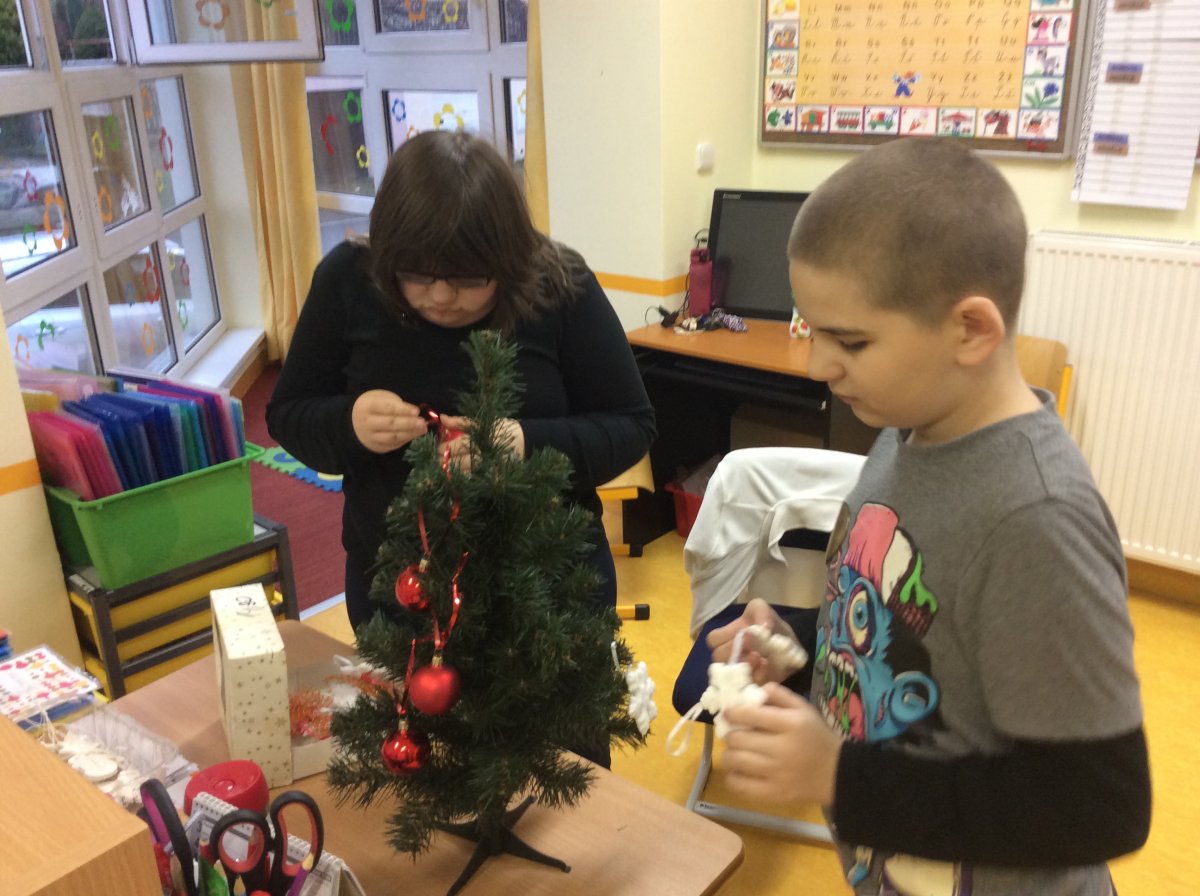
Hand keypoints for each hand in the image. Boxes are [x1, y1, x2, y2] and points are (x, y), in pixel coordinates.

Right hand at [351, 389, 426, 453]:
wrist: (353, 423)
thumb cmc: (372, 407)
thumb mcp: (380, 399)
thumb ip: (395, 404)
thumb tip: (414, 413)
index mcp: (367, 407)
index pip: (387, 408)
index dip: (403, 409)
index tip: (416, 410)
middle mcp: (367, 423)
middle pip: (390, 424)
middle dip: (408, 423)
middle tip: (422, 422)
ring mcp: (371, 437)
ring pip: (392, 437)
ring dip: (410, 433)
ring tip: (422, 429)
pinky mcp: (376, 447)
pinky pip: (393, 445)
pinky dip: (405, 440)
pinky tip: (415, 434)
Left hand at [438, 416, 524, 470]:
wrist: (525, 441)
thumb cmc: (501, 429)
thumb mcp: (482, 422)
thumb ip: (461, 421)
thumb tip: (442, 418)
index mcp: (479, 438)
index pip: (455, 445)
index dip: (442, 447)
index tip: (437, 446)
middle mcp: (482, 453)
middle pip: (457, 461)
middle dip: (443, 460)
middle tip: (436, 458)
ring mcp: (487, 466)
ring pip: (464, 472)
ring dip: (450, 471)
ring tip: (444, 468)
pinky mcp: (492, 475)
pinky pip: (474, 479)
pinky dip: (463, 478)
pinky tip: (457, 477)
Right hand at [706, 598, 800, 684]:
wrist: (789, 644)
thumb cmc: (768, 625)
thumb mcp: (763, 610)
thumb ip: (760, 611)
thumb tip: (763, 626)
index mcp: (724, 638)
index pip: (713, 640)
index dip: (724, 637)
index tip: (741, 633)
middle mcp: (727, 655)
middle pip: (718, 657)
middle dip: (734, 650)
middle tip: (751, 644)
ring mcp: (738, 670)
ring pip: (730, 672)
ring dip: (744, 663)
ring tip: (759, 655)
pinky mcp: (752, 682)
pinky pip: (748, 683)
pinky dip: (757, 674)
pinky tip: (766, 663)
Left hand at [721, 683, 840, 807]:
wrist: (837, 774)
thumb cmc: (817, 737)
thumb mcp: (804, 709)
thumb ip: (779, 695)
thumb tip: (755, 690)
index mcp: (790, 724)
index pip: (750, 715)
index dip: (732, 713)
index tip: (728, 713)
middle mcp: (782, 748)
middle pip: (738, 739)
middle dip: (730, 735)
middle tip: (733, 735)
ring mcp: (777, 774)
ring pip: (736, 761)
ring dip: (729, 755)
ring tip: (735, 752)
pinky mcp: (775, 794)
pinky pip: (741, 786)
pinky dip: (733, 778)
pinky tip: (739, 772)